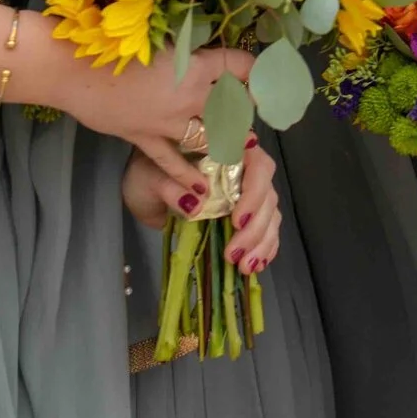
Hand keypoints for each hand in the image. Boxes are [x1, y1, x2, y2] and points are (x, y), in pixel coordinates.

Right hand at [52, 45, 255, 190]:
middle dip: (243, 110)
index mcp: (195, 65)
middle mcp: (189, 96)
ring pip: (208, 136)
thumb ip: (183, 53)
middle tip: (249, 112)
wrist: (75, 70)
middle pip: (231, 106)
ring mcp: (168, 122)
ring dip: (224, 142)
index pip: (238, 66)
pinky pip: (171, 162)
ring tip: (237, 145)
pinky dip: (187, 176)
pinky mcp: (145, 138)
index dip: (254, 70)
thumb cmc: (115, 48)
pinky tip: (202, 190)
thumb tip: (201, 58)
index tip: (262, 75)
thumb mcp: (158, 42)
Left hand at [121, 137, 284, 275]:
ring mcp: (247, 193)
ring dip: (261, 243)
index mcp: (228, 150)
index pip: (257, 166)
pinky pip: (265, 230)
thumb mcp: (151, 176)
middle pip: (267, 195)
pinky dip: (264, 248)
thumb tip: (196, 204)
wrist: (146, 188)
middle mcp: (245, 169)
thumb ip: (171, 186)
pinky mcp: (245, 215)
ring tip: (244, 267)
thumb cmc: (150, 172)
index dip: (254, 193)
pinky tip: (255, 264)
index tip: (236, 221)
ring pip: (270, 215)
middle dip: (255, 228)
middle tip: (233, 254)